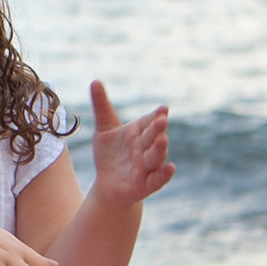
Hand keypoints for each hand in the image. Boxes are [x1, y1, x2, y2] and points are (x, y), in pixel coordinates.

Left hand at [87, 81, 173, 206]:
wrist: (106, 184)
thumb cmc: (110, 155)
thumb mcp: (104, 129)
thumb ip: (101, 105)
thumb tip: (95, 80)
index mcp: (139, 132)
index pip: (149, 121)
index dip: (156, 115)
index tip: (163, 108)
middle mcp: (146, 148)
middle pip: (153, 137)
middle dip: (158, 129)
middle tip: (161, 119)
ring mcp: (148, 166)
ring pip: (156, 157)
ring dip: (160, 149)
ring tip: (163, 139)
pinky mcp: (146, 184)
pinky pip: (158, 179)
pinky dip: (165, 174)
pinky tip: (171, 168)